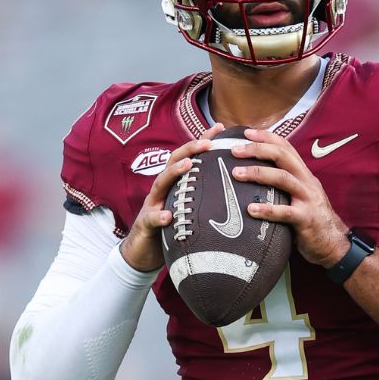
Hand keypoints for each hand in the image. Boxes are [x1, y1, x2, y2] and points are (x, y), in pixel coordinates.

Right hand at [120, 123, 225, 271]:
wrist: (143, 252)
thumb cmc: (171, 228)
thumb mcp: (189, 209)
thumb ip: (204, 198)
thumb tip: (235, 190)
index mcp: (176, 183)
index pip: (189, 156)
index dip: (202, 141)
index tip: (220, 128)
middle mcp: (163, 189)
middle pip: (174, 162)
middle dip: (190, 149)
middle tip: (208, 143)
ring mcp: (152, 204)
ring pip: (161, 183)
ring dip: (174, 172)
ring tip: (188, 165)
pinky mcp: (145, 224)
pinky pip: (151, 219)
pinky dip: (159, 216)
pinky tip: (167, 216)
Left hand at [230, 128, 350, 267]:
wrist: (333, 243)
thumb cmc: (309, 217)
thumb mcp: (299, 194)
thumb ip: (283, 183)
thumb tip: (255, 173)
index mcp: (303, 173)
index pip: (285, 147)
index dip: (266, 137)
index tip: (246, 132)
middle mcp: (306, 181)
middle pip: (282, 156)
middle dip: (258, 150)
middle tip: (234, 150)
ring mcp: (308, 199)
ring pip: (283, 179)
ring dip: (258, 174)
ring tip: (236, 174)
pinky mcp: (306, 219)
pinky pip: (285, 212)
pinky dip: (267, 210)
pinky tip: (251, 209)